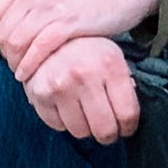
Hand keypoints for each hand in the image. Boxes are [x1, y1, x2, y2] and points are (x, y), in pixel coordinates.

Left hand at [0, 0, 160, 81]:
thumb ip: (27, 6)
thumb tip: (6, 33)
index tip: (8, 51)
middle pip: (2, 32)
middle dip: (7, 55)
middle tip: (17, 67)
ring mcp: (50, 4)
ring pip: (16, 41)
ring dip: (17, 63)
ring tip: (24, 73)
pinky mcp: (67, 20)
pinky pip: (38, 47)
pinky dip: (31, 65)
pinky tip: (31, 75)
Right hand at [22, 37, 141, 142]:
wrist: (48, 33)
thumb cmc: (86, 48)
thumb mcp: (112, 56)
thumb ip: (124, 84)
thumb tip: (127, 116)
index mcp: (110, 65)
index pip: (127, 114)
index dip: (129, 127)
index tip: (126, 128)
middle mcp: (84, 75)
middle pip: (104, 129)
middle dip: (108, 135)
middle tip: (107, 130)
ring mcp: (60, 86)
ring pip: (80, 132)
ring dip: (85, 128)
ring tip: (85, 114)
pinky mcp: (39, 94)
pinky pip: (57, 126)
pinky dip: (63, 122)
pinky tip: (67, 108)